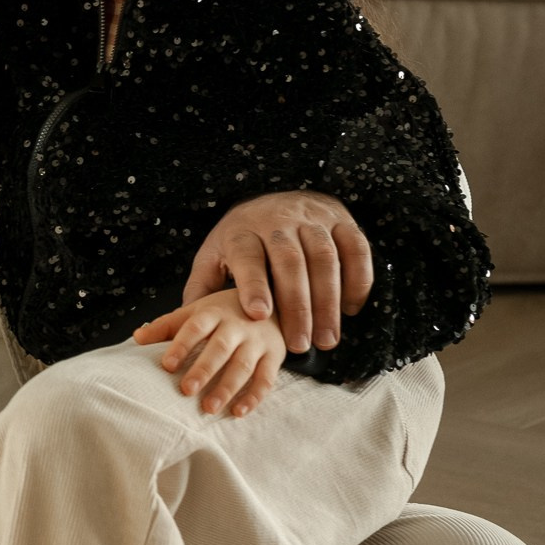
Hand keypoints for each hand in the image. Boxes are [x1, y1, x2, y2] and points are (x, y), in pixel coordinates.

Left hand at [135, 293, 286, 417]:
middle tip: (187, 390)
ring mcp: (258, 341)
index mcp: (214, 312)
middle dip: (204, 369)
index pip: (196, 327)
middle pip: (220, 348)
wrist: (271, 301)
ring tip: (209, 408)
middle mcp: (237, 325)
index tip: (167, 365)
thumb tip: (137, 337)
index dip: (181, 345)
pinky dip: (253, 397)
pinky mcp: (274, 356)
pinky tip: (238, 412)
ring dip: (226, 388)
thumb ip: (167, 325)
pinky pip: (266, 379)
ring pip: (243, 366)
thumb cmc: (224, 312)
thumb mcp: (196, 311)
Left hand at [182, 192, 371, 355]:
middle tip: (300, 345)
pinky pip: (356, 249)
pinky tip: (351, 310)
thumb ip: (203, 288)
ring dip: (329, 300)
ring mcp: (312, 219)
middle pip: (290, 260)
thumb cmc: (243, 240)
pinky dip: (358, 280)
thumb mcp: (215, 257)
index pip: (248, 255)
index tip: (259, 315)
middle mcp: (278, 221)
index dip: (254, 283)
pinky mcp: (342, 221)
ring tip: (327, 339)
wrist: (278, 198)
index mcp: (242, 231)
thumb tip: (186, 326)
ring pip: (325, 257)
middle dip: (297, 305)